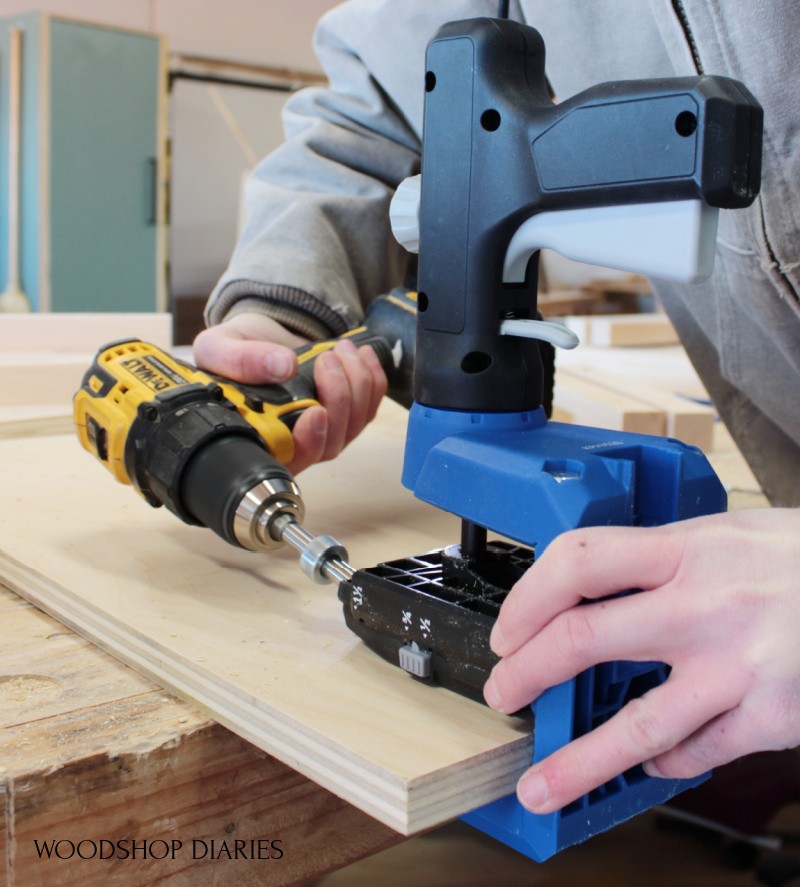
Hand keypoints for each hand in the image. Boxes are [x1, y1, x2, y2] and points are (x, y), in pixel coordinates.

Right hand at [193, 313, 387, 473]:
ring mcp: (323, 431)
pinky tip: (362, 356)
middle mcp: (293, 443)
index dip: (308, 443)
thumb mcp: (219, 347)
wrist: (257, 334)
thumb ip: (240, 359)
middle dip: (338, 398)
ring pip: (354, 425)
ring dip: (357, 385)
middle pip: (330, 443)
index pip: (289, 461)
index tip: (315, 412)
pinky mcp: (345, 413)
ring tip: (340, 350)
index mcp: (259, 439)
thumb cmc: (233, 351)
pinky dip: (373, 380)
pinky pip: (370, 407)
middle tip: (325, 360)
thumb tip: (282, 366)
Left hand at [483, 508, 799, 814]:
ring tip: (540, 784)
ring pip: (636, 726)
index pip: (579, 561)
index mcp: (689, 548)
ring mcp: (738, 666)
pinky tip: (653, 760)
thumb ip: (663, 559)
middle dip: (527, 672)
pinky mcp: (772, 715)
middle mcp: (705, 605)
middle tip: (502, 693)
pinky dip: (665, 760)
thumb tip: (593, 587)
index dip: (527, 597)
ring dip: (577, 761)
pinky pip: (697, 750)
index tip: (508, 628)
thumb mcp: (730, 534)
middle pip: (583, 639)